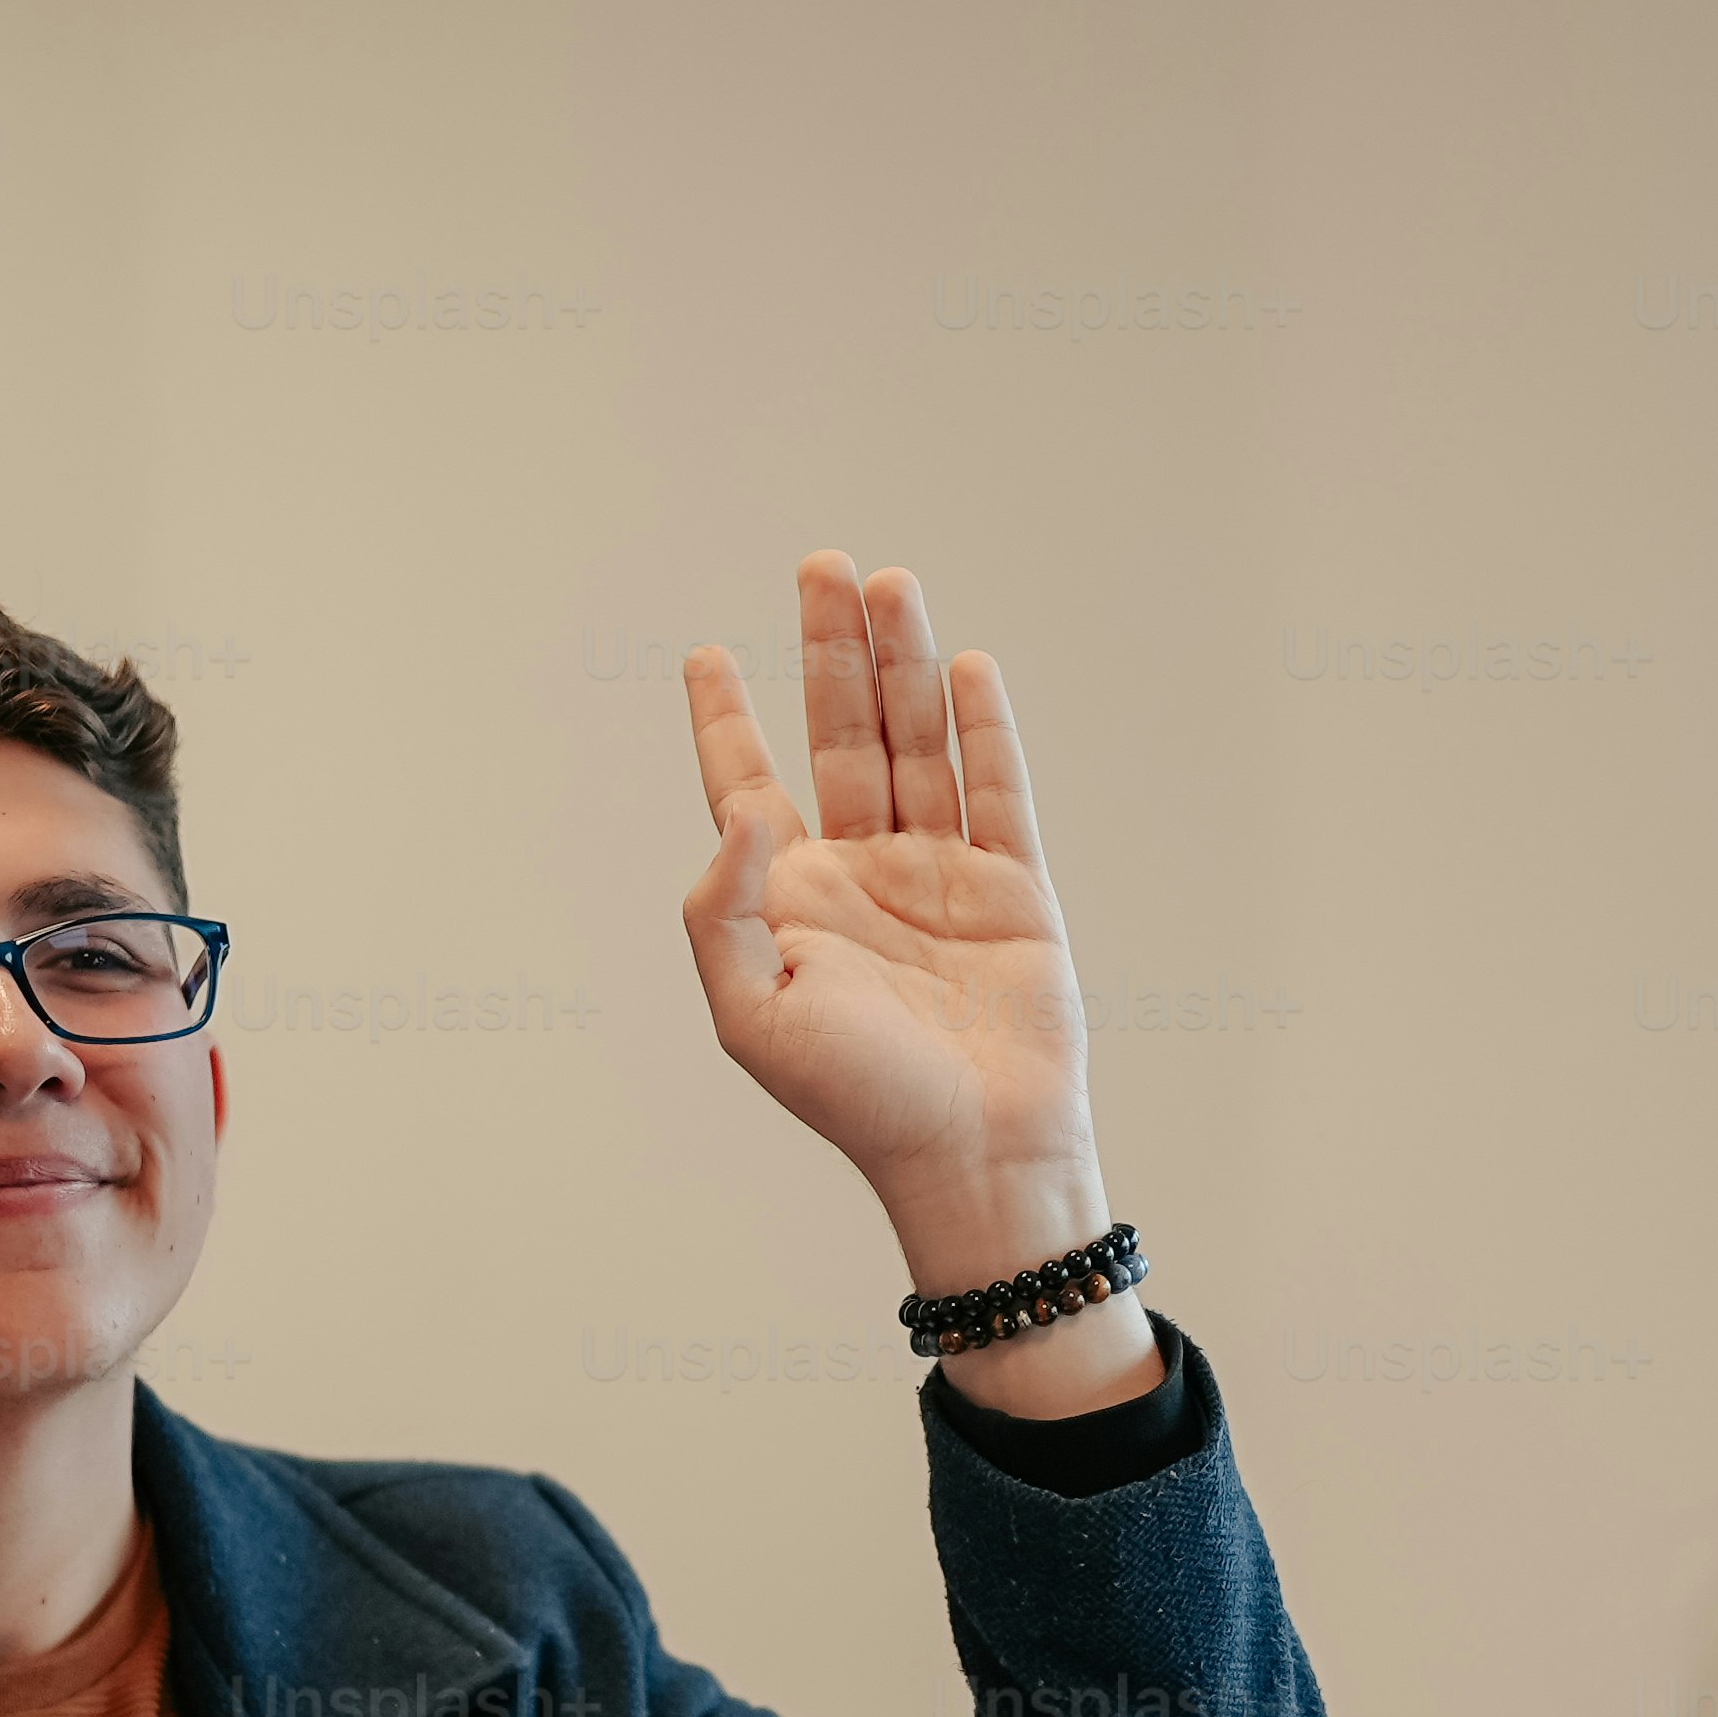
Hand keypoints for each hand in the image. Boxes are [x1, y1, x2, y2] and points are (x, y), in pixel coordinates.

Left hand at [675, 551, 1156, 1414]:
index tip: (707, 654)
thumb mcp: (749, 1014)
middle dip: (828, 651)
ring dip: (900, 665)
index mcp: (791, 901)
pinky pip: (995, 791)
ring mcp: (938, 875)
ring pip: (915, 743)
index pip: (747, 787)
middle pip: (840, 735)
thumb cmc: (856, 1100)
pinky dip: (983, 729)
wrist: (974, 1151)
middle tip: (820, 565)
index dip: (726, 720)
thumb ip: (722, 908)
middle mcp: (861, 873)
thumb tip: (743, 813)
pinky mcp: (1011, 888)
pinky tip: (964, 666)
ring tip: (888, 583)